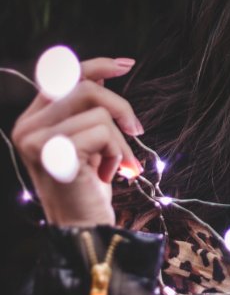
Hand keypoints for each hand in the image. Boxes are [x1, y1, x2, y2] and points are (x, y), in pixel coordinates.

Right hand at [11, 57, 143, 227]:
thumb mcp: (89, 142)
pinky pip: (102, 132)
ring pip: (98, 113)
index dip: (96, 66)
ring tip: (118, 165)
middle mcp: (28, 127)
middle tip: (137, 130)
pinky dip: (117, 152)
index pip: (62, 78)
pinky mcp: (54, 153)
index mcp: (32, 120)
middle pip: (83, 88)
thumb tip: (107, 72)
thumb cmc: (88, 188)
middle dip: (120, 107)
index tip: (127, 65)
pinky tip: (110, 174)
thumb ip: (89, 109)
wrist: (84, 228)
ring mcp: (37, 140)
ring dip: (120, 141)